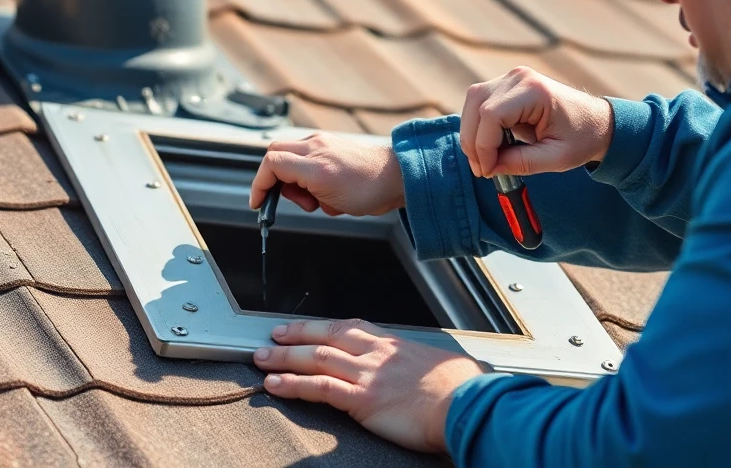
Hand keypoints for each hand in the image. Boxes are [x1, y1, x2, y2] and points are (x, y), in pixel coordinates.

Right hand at [248, 133, 404, 216]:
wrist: (399, 179)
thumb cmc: (368, 186)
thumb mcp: (324, 189)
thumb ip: (295, 182)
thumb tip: (280, 186)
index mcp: (310, 155)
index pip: (270, 162)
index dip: (259, 183)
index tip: (258, 202)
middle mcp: (315, 145)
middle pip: (277, 157)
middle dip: (277, 183)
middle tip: (294, 202)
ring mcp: (326, 146)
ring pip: (294, 165)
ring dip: (299, 188)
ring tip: (320, 202)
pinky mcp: (336, 153)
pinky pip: (313, 169)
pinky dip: (315, 186)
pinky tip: (334, 199)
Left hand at [254, 319, 487, 452]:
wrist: (468, 403)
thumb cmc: (462, 389)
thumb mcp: (439, 367)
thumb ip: (421, 366)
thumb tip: (425, 372)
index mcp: (394, 344)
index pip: (350, 327)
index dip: (323, 327)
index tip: (306, 327)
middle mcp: (377, 353)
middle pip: (326, 336)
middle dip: (296, 335)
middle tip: (273, 336)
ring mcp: (368, 374)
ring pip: (316, 358)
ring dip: (285, 357)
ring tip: (263, 359)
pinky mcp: (363, 399)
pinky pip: (319, 387)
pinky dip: (293, 384)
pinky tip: (275, 384)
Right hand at [461, 66, 613, 177]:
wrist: (597, 121)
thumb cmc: (582, 138)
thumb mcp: (557, 158)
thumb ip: (521, 163)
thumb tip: (489, 168)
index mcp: (534, 91)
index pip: (491, 114)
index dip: (483, 145)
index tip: (488, 171)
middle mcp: (519, 77)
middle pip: (476, 104)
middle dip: (474, 141)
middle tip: (483, 169)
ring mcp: (511, 78)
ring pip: (473, 102)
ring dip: (473, 134)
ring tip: (486, 159)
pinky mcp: (507, 85)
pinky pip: (479, 103)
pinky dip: (479, 126)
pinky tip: (492, 146)